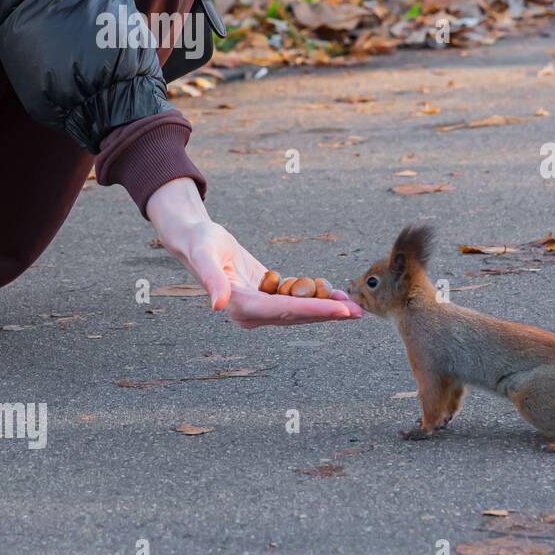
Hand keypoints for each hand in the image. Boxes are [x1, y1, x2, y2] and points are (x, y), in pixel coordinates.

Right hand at [147, 178, 363, 327]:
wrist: (196, 239)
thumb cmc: (199, 243)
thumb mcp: (203, 255)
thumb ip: (211, 280)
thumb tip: (217, 306)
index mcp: (240, 306)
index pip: (285, 311)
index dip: (315, 310)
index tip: (340, 310)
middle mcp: (251, 313)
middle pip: (297, 314)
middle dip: (328, 313)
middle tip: (358, 312)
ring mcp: (259, 307)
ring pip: (299, 310)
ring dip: (325, 307)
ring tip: (352, 303)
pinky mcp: (266, 297)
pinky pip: (295, 300)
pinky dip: (314, 296)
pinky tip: (333, 291)